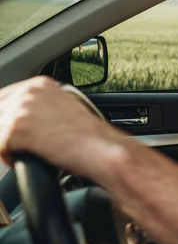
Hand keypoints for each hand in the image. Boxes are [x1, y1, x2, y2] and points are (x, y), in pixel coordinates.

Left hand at [0, 77, 118, 176]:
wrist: (102, 149)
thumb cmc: (90, 137)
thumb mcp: (64, 109)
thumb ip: (41, 106)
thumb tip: (21, 117)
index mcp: (40, 84)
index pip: (3, 97)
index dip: (4, 117)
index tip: (10, 132)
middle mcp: (28, 91)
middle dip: (4, 132)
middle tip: (19, 145)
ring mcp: (22, 108)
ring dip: (6, 144)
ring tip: (23, 153)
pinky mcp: (17, 128)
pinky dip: (8, 157)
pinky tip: (24, 159)